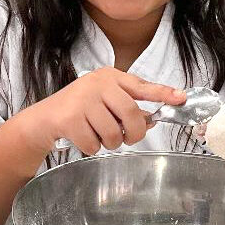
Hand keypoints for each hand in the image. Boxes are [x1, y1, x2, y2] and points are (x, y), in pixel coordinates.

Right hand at [21, 67, 186, 156]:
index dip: (162, 93)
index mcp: (109, 77)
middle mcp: (96, 84)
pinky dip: (91, 148)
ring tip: (98, 136)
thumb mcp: (104, 101)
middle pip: (131, 114)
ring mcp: (82, 100)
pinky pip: (94, 144)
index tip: (181, 98)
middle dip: (134, 133)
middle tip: (129, 139)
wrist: (44, 118)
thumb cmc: (79, 110)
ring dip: (110, 143)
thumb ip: (127, 107)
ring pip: (113, 133)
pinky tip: (82, 138)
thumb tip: (153, 119)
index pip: (141, 85)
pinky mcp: (70, 118)